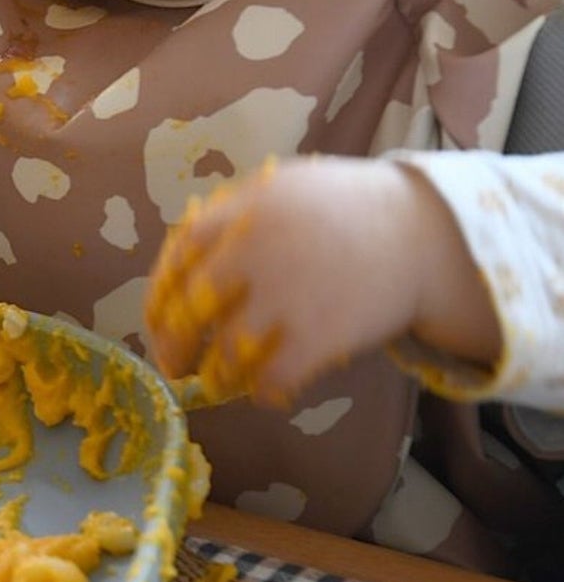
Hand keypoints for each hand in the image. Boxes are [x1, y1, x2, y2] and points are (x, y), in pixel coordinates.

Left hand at [144, 156, 501, 405]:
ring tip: (218, 383)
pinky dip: (263, 391)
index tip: (155, 320)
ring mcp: (286, 293)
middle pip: (190, 308)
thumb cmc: (345, 210)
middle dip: (172, 345)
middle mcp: (255, 250)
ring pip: (226, 351)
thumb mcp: (282, 189)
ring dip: (215, 376)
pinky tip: (266, 392)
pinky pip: (273, 377)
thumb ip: (232, 216)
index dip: (159, 294)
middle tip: (174, 365)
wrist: (425, 231)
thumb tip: (181, 256)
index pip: (177, 255)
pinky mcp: (320, 332)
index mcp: (242, 210)